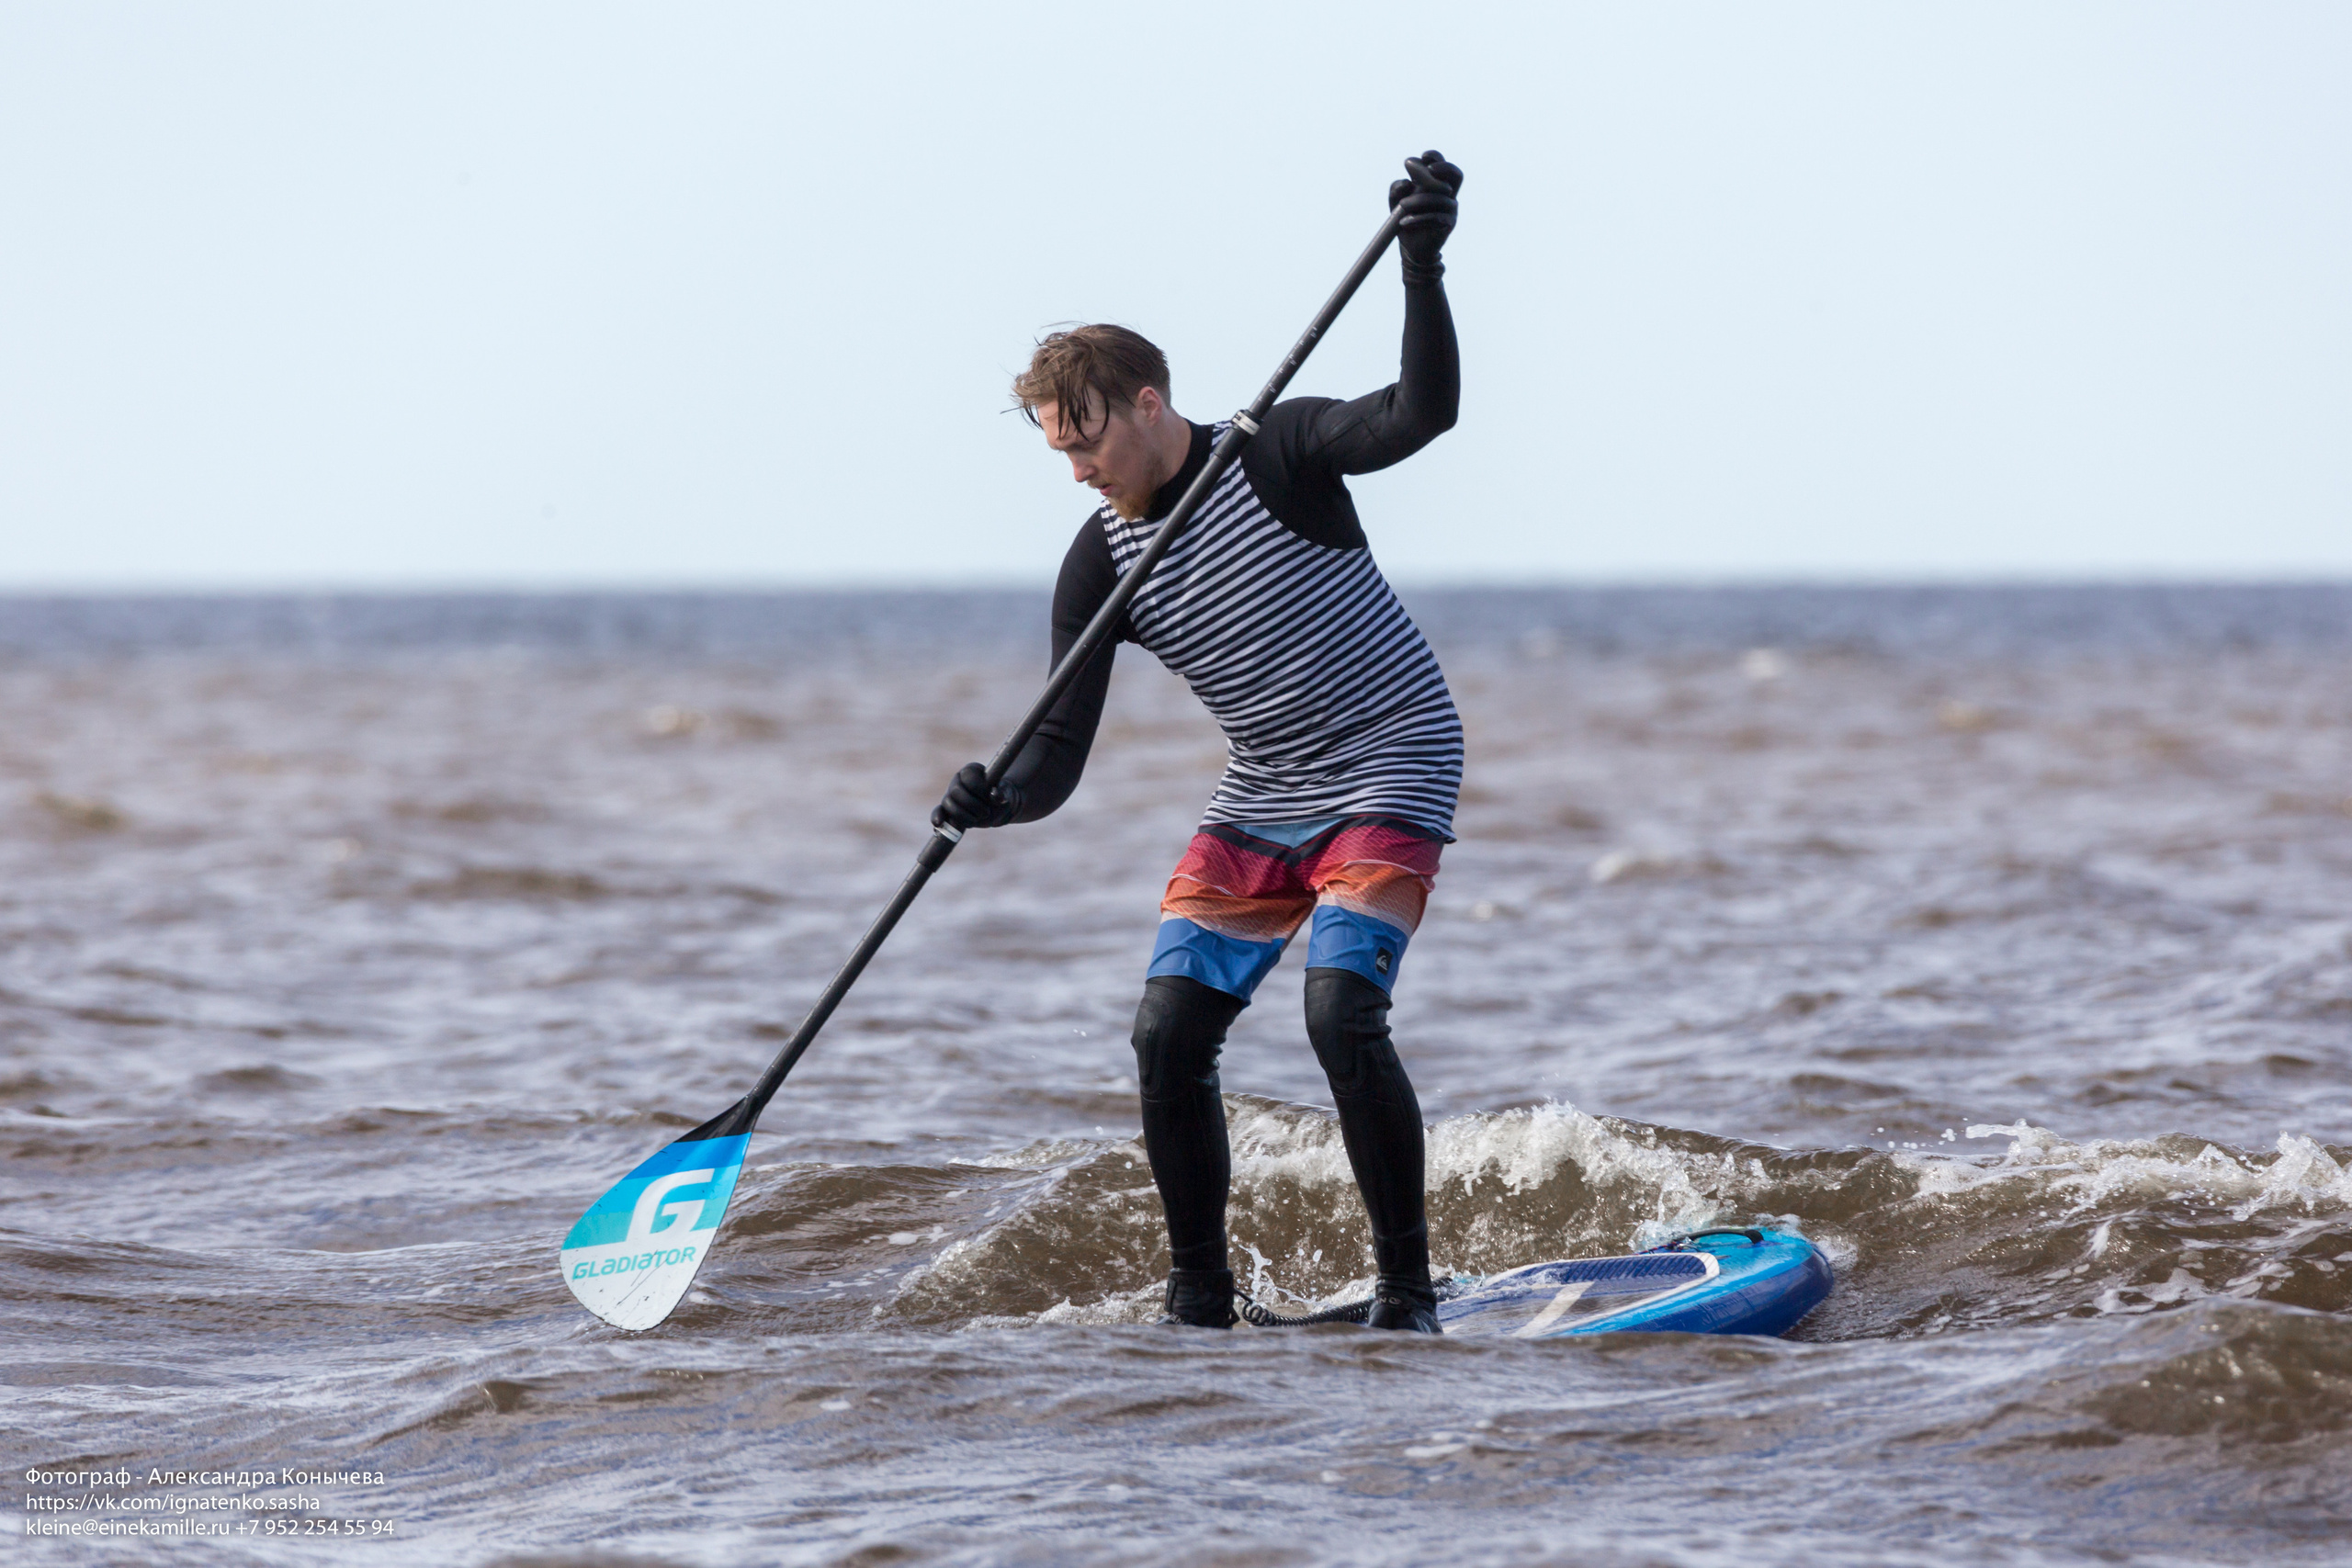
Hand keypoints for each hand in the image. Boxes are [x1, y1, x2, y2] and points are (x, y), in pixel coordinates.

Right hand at [932, 761, 1021, 830]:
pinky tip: (938, 823)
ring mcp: (951, 794)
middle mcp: (958, 780)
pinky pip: (939, 811)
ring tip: (976, 820)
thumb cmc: (1000, 798)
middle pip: (956, 791)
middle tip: (986, 812)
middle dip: (971, 804)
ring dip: (962, 815)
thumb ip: (1001, 794)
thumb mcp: (1005, 795)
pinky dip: (938, 817)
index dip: (979, 788)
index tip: (990, 796)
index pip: (969, 777)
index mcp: (972, 771)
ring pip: (948, 803)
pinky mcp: (947, 808)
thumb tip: (995, 795)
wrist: (996, 808)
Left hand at [1388, 150, 1462, 275]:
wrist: (1411, 249)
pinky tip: (1403, 222)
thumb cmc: (1406, 220)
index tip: (1423, 156)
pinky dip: (1417, 218)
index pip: (1442, 166)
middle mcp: (1448, 195)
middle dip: (1444, 167)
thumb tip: (1405, 182)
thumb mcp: (1396, 203)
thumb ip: (1397, 190)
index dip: (1436, 157)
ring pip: (1439, 198)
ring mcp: (1451, 210)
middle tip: (1429, 168)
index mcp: (1437, 185)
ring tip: (1402, 206)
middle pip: (1456, 175)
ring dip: (1418, 200)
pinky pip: (1435, 217)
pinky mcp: (1448, 224)